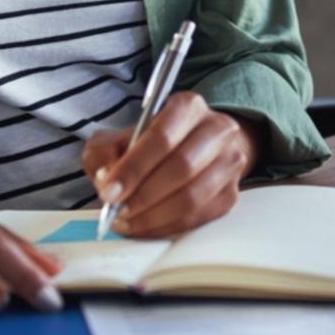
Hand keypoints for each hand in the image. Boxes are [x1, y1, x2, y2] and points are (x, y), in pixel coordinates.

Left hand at [82, 93, 262, 237]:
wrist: (193, 149)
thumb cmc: (152, 145)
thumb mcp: (119, 137)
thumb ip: (104, 153)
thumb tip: (106, 178)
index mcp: (188, 107)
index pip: (163, 137)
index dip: (134, 167)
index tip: (109, 191)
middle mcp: (217, 130)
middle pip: (182, 168)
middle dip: (143, 195)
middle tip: (117, 210)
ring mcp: (229, 162)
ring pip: (193, 197)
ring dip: (154, 216)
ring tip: (128, 221)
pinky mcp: (231, 193)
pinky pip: (199, 217)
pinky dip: (167, 227)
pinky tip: (146, 226)